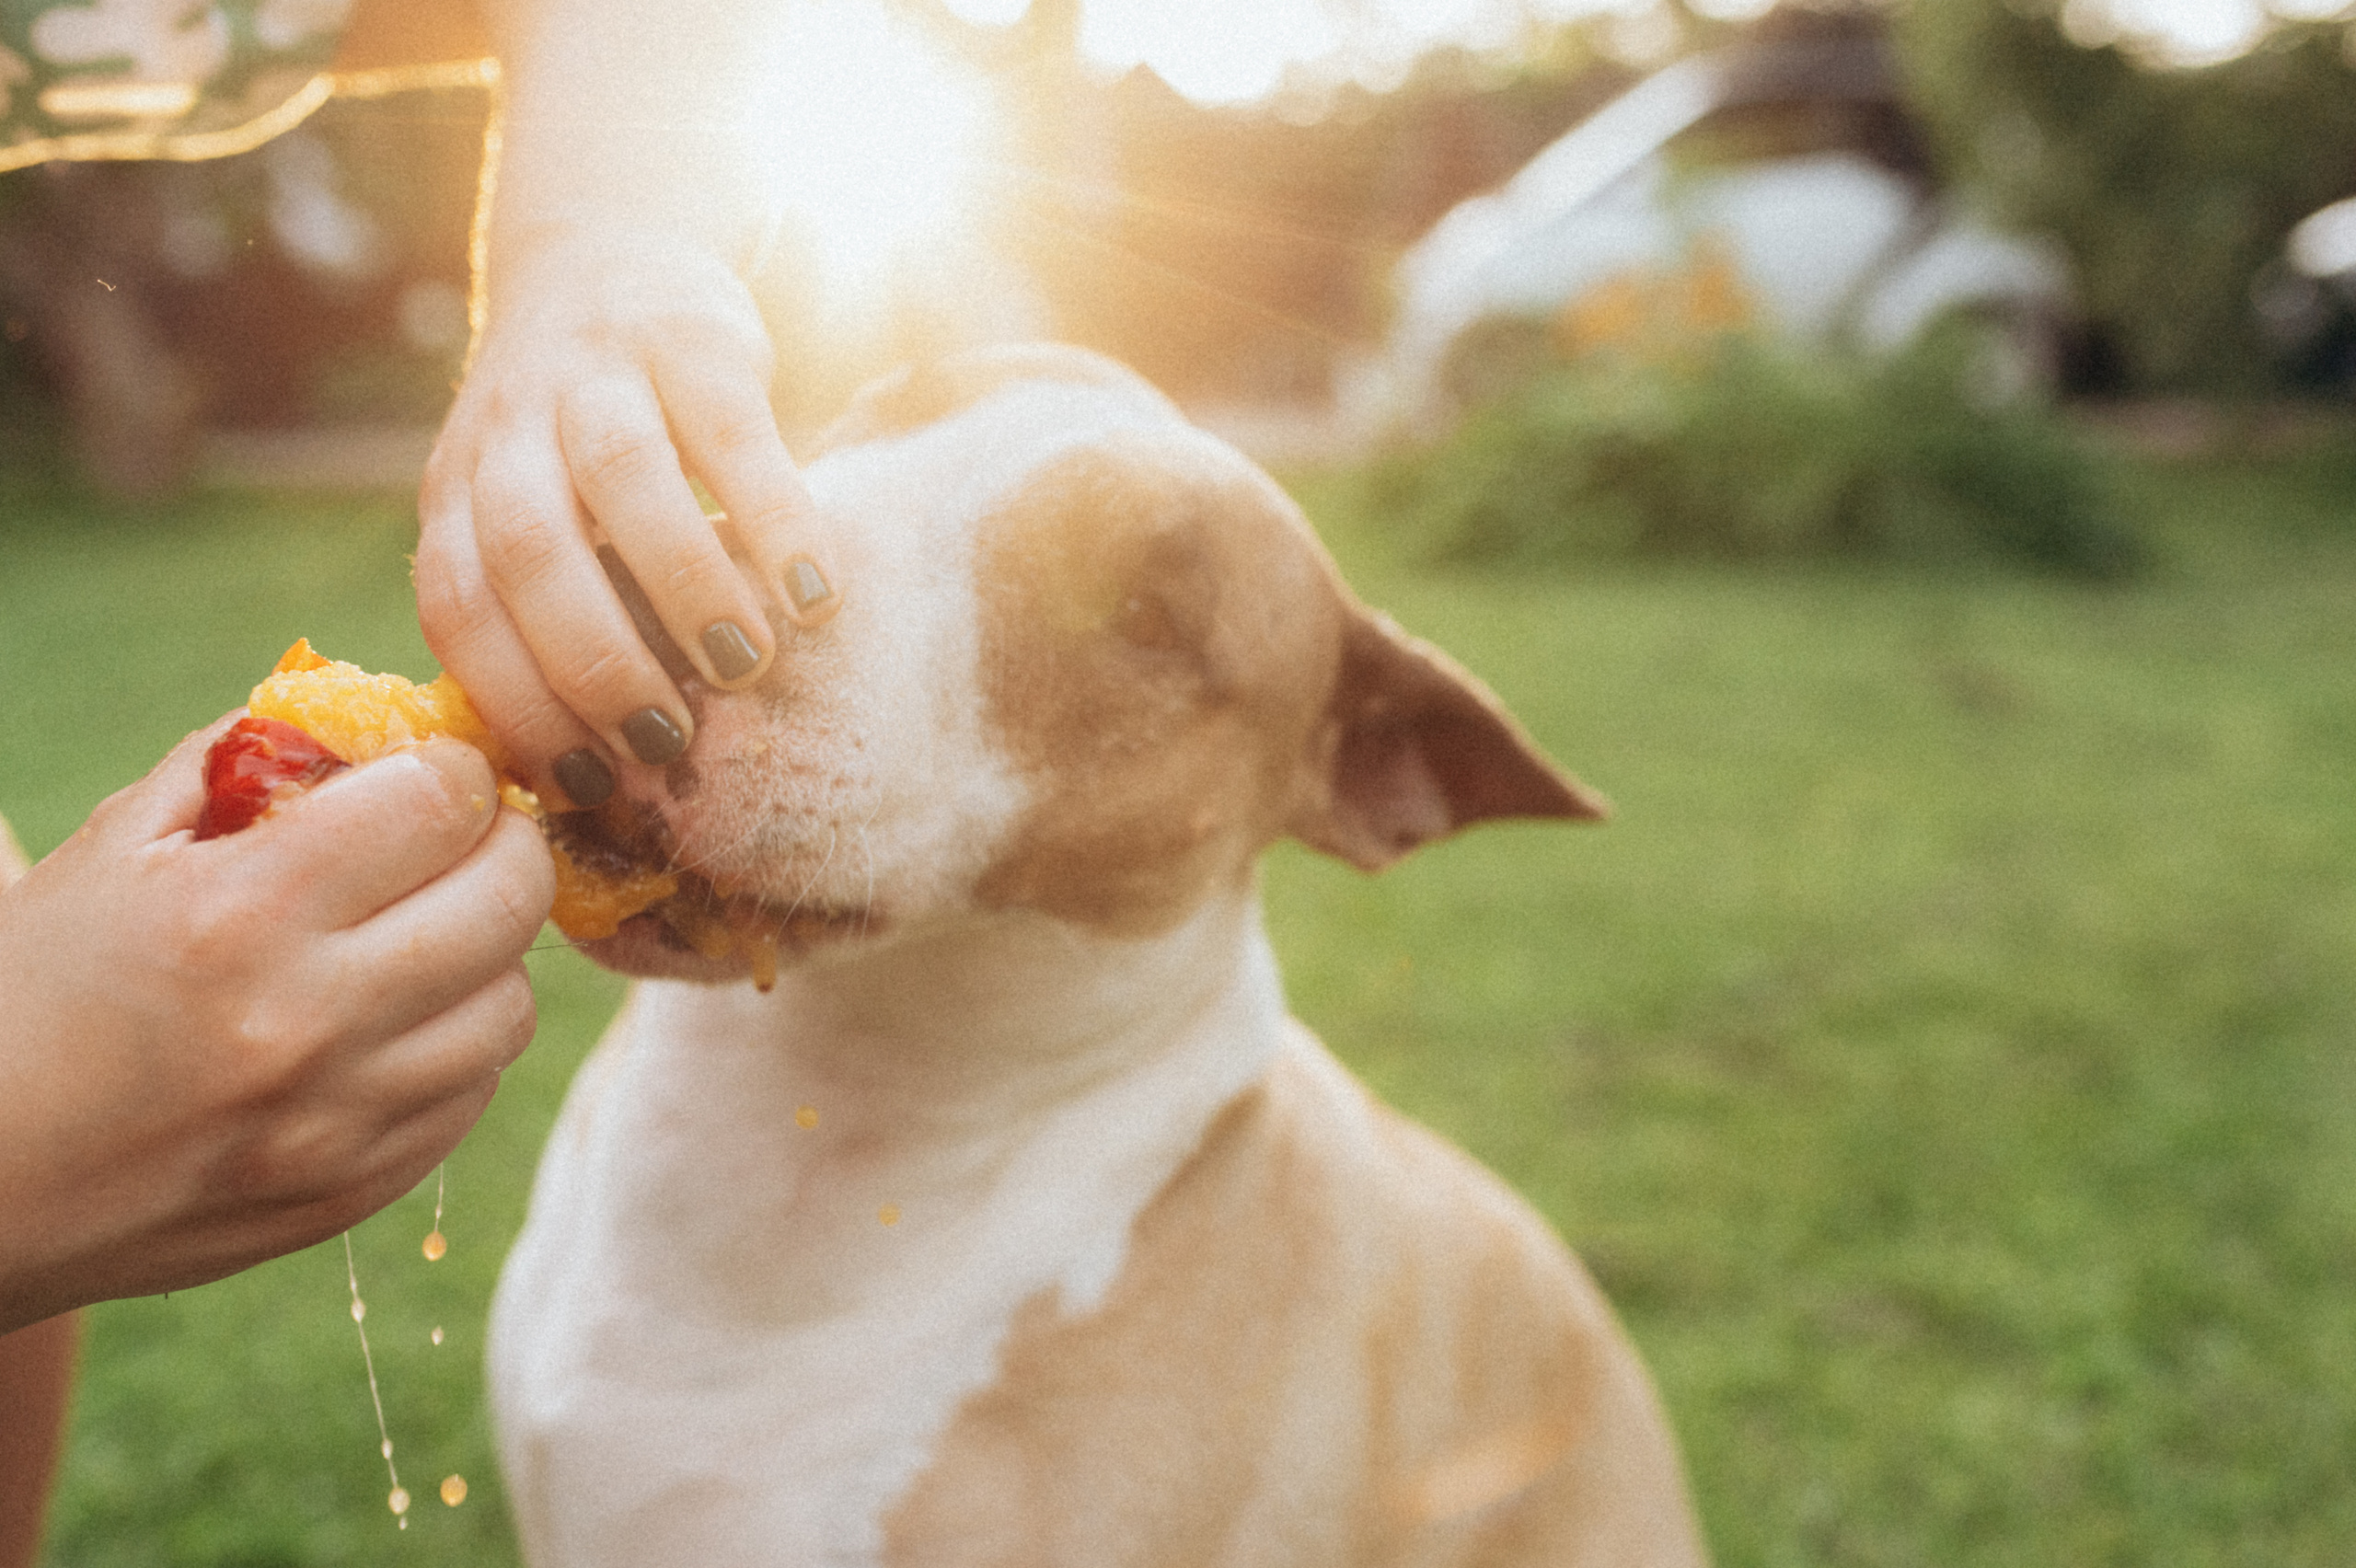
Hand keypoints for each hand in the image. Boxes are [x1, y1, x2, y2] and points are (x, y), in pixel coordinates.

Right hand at [0, 719, 554, 1333]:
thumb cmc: (27, 991)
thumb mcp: (116, 847)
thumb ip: (245, 762)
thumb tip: (372, 720)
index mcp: (241, 914)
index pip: (441, 803)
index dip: (455, 768)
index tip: (434, 771)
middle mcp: (307, 1020)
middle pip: (511, 897)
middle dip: (503, 843)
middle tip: (465, 837)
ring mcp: (339, 1121)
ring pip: (512, 1005)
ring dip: (490, 953)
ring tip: (428, 934)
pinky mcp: (352, 1189)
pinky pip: (474, 1093)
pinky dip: (458, 1043)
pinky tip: (397, 1019)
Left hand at [415, 228, 837, 810]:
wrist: (608, 255)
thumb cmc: (577, 442)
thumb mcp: (524, 511)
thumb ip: (538, 615)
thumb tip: (580, 788)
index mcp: (456, 495)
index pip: (460, 606)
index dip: (516, 702)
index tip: (588, 788)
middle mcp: (508, 430)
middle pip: (529, 549)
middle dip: (598, 660)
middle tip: (671, 743)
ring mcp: (594, 373)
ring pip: (622, 478)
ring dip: (685, 584)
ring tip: (747, 669)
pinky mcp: (689, 338)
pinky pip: (729, 429)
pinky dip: (774, 517)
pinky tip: (816, 593)